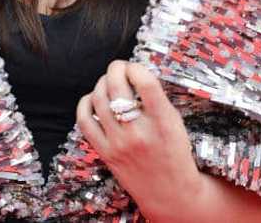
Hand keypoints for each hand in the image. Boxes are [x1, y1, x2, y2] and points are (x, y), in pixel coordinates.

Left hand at [77, 61, 260, 221]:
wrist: (170, 193)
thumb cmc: (174, 152)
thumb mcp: (175, 123)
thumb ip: (156, 100)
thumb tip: (133, 71)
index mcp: (164, 123)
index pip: (146, 83)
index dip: (136, 67)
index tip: (136, 68)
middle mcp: (139, 134)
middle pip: (117, 87)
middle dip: (116, 68)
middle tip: (120, 68)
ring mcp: (119, 144)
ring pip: (98, 99)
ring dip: (102, 83)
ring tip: (109, 82)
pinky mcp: (105, 153)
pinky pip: (85, 121)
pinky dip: (86, 103)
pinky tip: (94, 99)